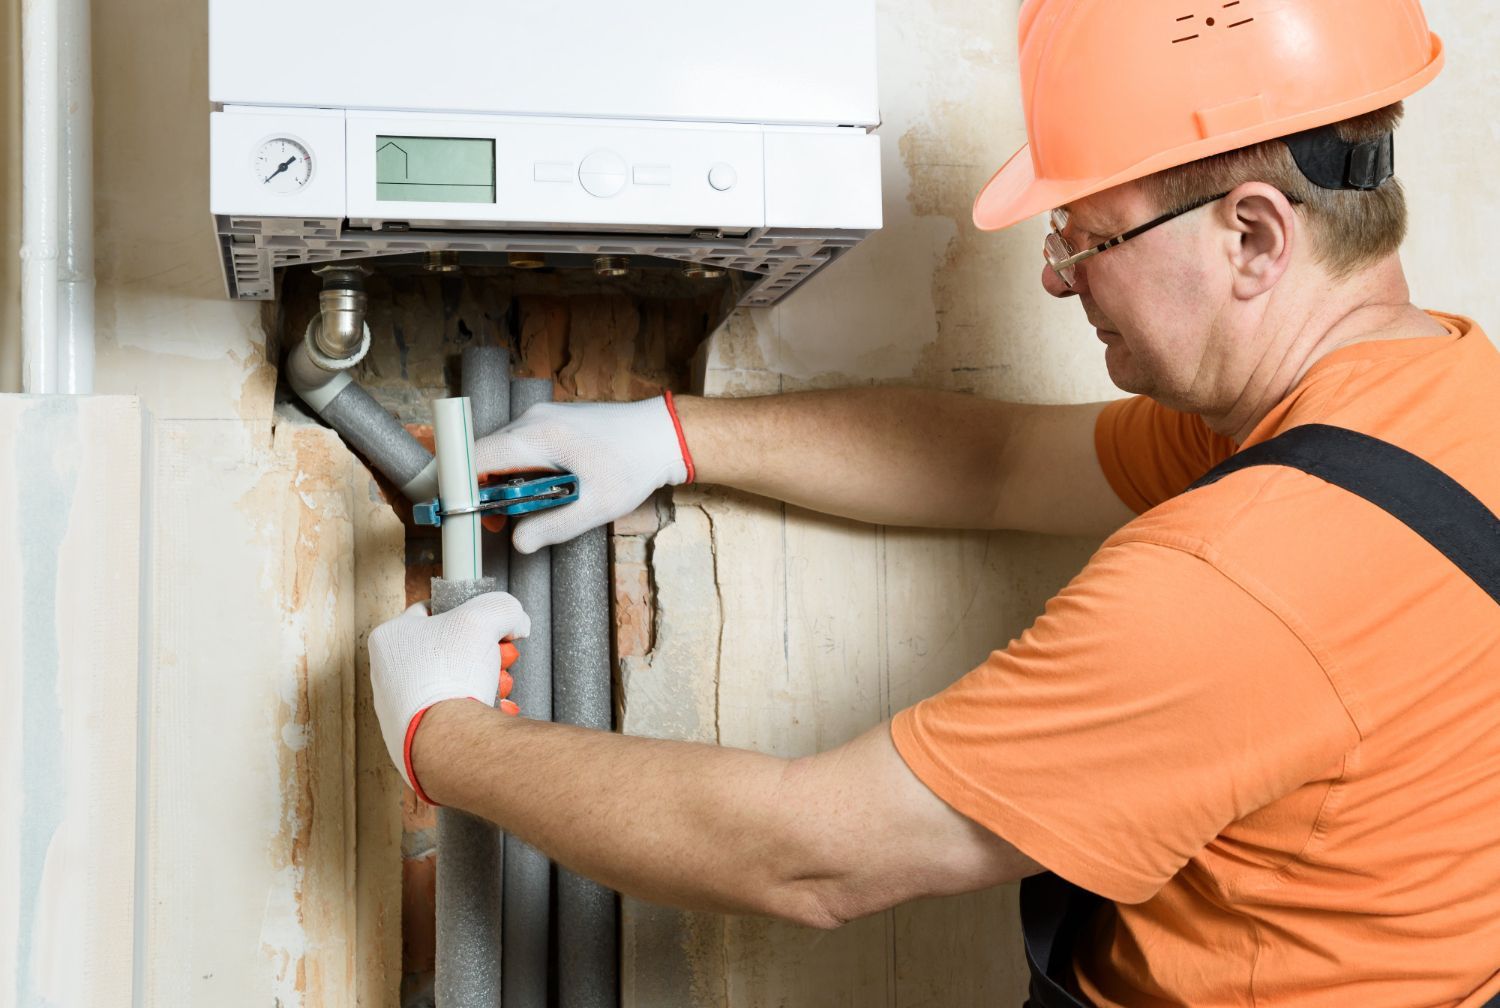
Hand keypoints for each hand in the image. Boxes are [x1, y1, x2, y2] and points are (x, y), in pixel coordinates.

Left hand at [369, 592, 529, 802]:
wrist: (446, 740)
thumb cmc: (449, 675)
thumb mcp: (483, 617)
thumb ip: (502, 608)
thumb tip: (516, 622)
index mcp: (390, 639)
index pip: (430, 611)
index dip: (465, 612)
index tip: (487, 624)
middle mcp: (388, 674)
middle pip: (449, 650)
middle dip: (484, 653)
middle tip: (502, 658)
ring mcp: (401, 710)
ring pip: (455, 683)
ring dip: (485, 681)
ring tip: (500, 687)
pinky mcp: (417, 737)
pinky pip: (455, 716)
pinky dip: (478, 711)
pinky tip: (496, 711)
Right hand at [474, 393, 693, 553]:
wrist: (660, 435)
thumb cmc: (633, 466)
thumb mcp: (596, 506)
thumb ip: (553, 526)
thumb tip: (518, 542)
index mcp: (539, 436)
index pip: (478, 456)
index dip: (461, 485)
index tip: (459, 512)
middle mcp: (533, 420)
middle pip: (485, 454)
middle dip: (482, 489)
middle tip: (494, 523)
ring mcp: (541, 417)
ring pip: (501, 450)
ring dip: (500, 481)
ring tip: (519, 511)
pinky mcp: (550, 422)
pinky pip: (518, 446)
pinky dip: (516, 470)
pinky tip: (536, 492)